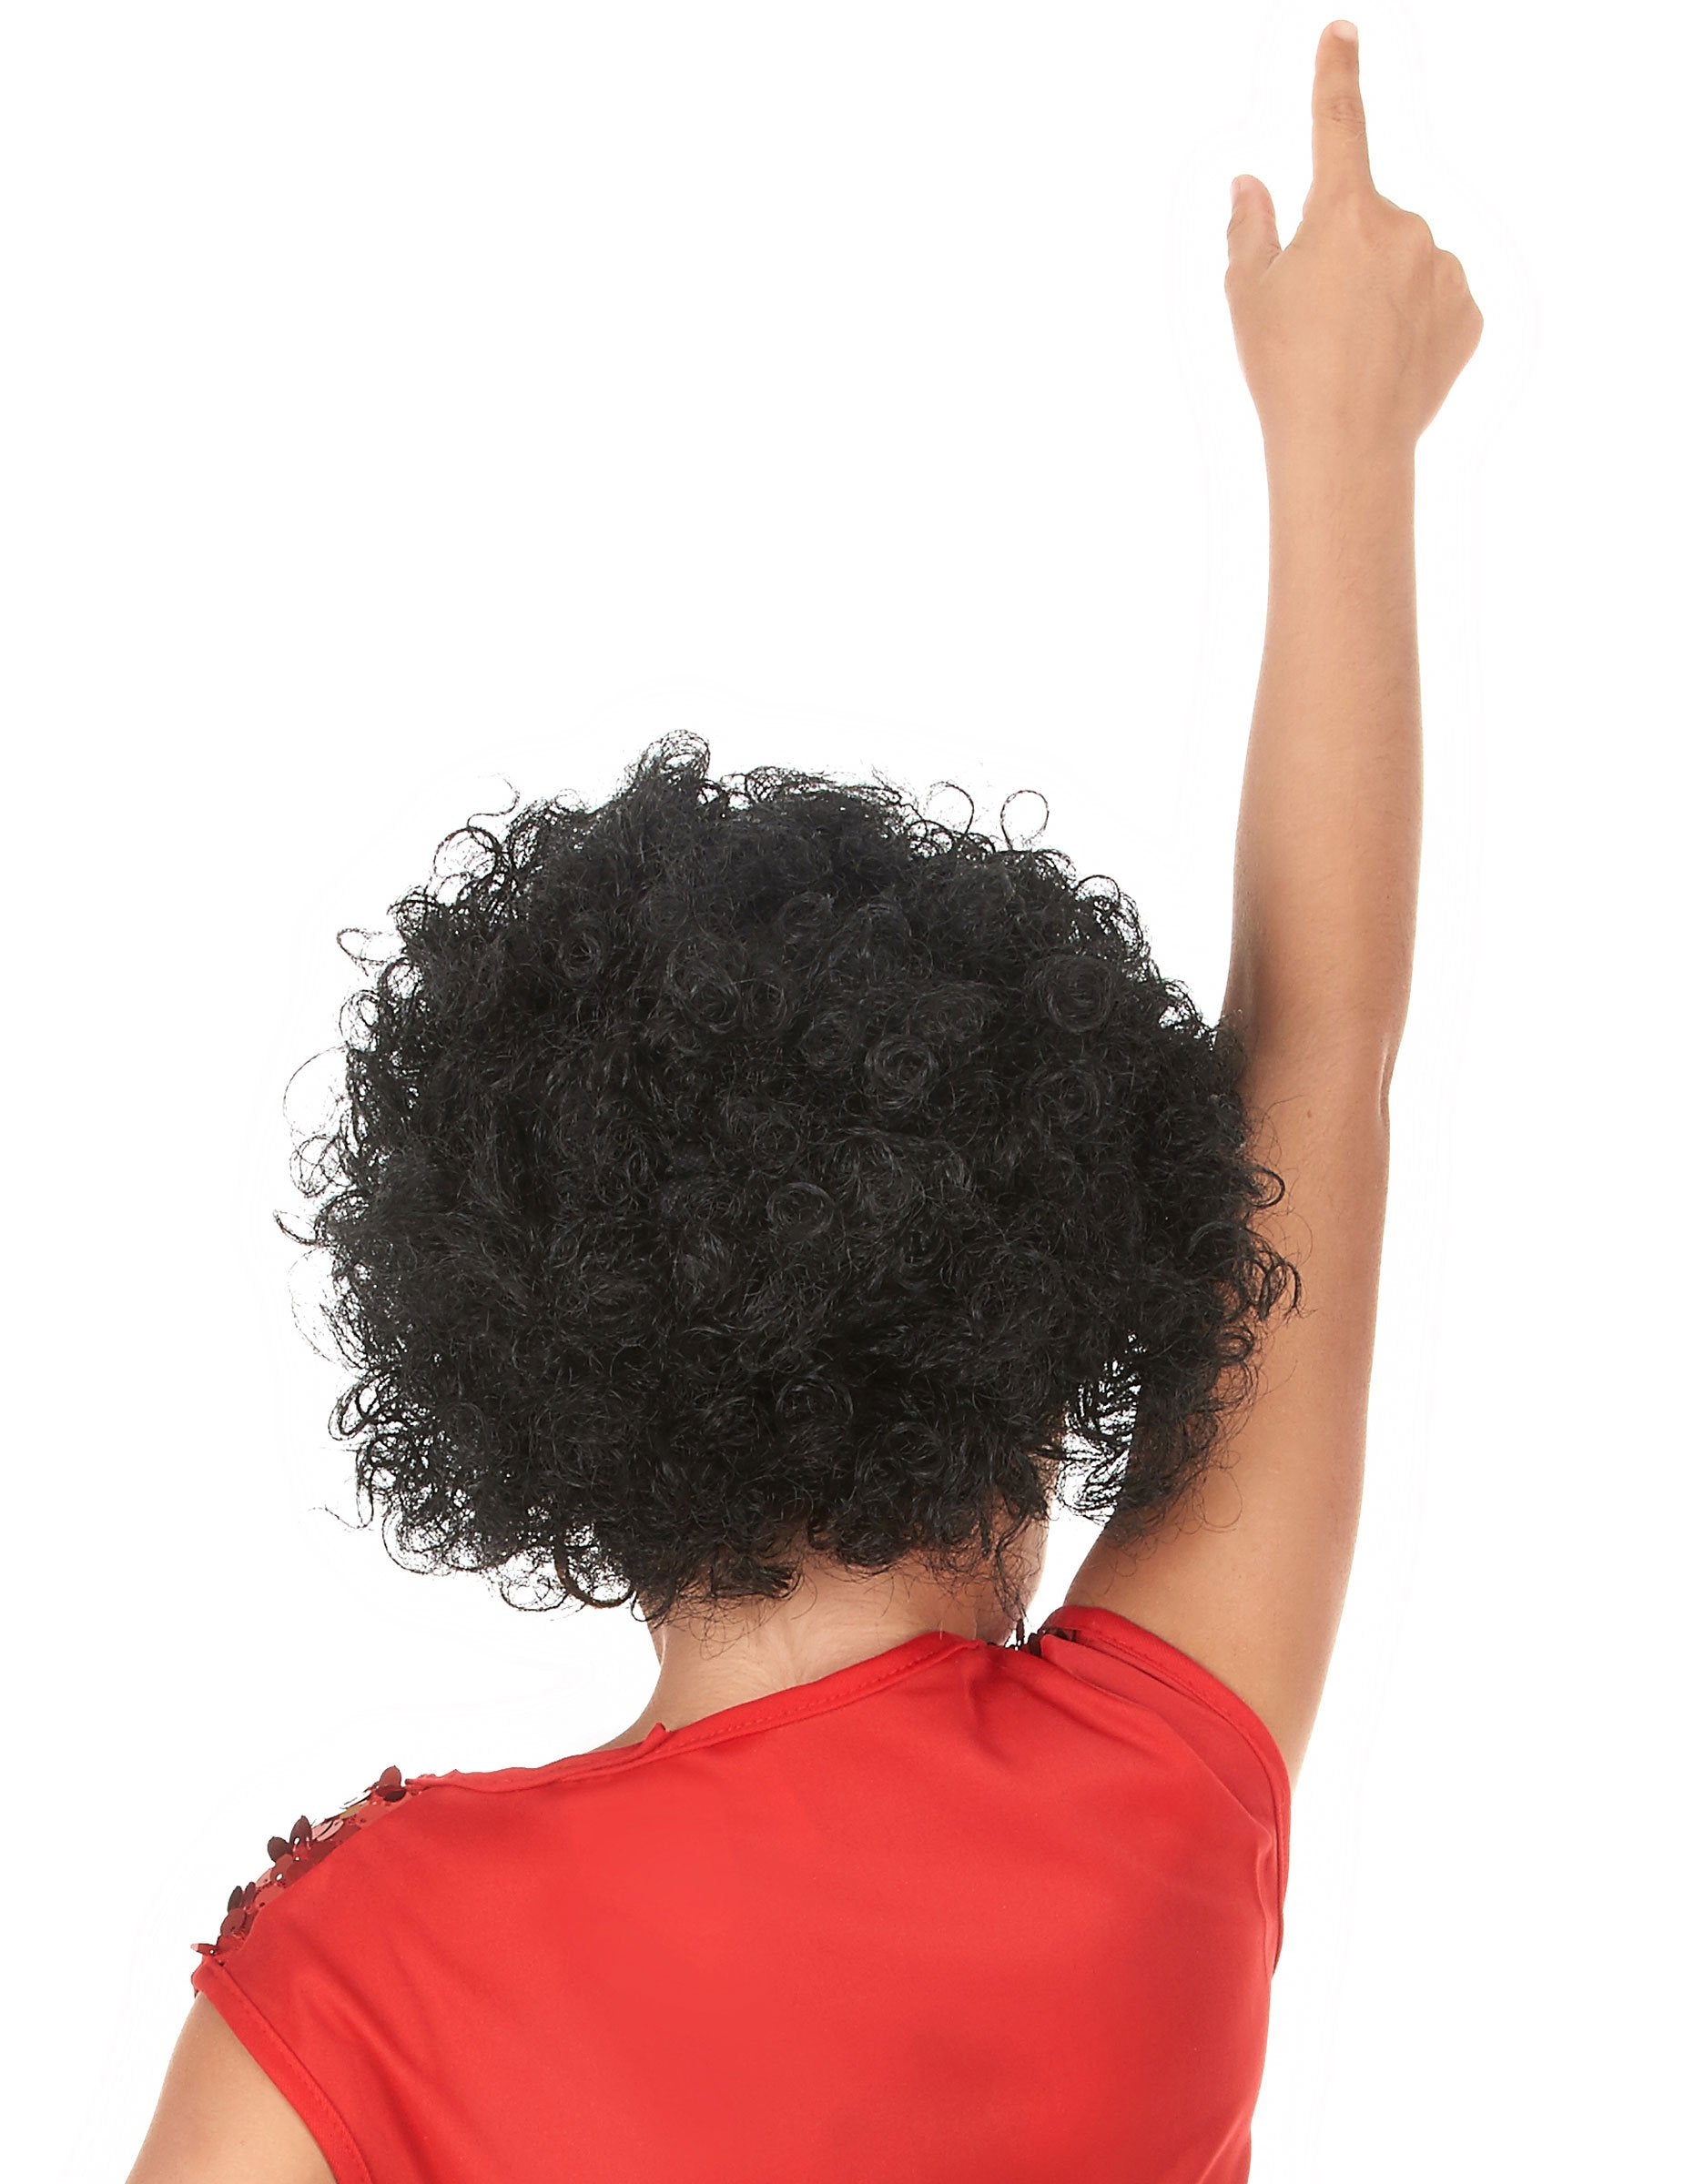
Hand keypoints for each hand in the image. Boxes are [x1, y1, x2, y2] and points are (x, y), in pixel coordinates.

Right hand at [1224, 21, 1481, 463]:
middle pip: (1368, 220)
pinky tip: (1386, 363)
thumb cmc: (1286, 374)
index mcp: (1344, 212)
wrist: (1345, 451)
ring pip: (1405, 260)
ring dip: (1381, 290)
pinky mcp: (1469, 312)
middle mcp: (1405, 227)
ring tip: (1352, 352)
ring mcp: (1444, 269)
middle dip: (1344, 254)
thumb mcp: (1246, 296)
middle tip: (1316, 322)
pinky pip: (1436, 299)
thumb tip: (1251, 184)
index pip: (1339, 122)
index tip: (1343, 33)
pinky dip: (1413, 322)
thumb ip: (1249, 228)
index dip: (1337, 73)